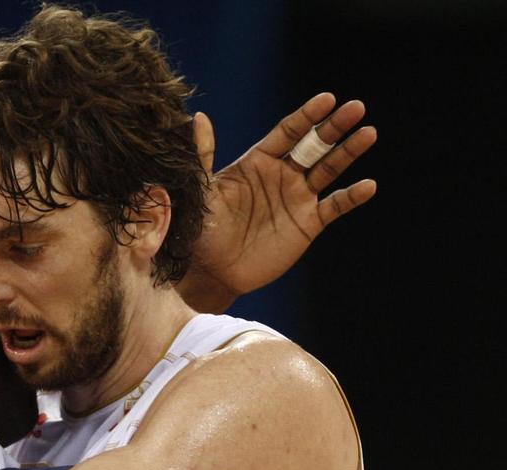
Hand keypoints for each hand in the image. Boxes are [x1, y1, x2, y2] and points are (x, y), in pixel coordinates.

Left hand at [180, 93, 376, 311]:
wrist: (214, 272)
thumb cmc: (203, 230)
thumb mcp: (203, 192)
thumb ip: (204, 155)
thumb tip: (199, 118)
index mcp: (258, 162)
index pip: (288, 132)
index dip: (307, 116)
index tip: (327, 99)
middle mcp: (282, 175)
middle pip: (314, 145)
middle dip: (334, 127)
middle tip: (356, 108)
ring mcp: (297, 198)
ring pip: (328, 169)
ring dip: (348, 151)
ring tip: (368, 133)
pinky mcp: (308, 224)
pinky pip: (334, 207)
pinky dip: (351, 197)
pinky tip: (368, 185)